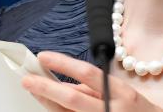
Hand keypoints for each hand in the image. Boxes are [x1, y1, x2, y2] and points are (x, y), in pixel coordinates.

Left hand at [22, 51, 162, 111]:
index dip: (63, 63)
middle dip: (46, 88)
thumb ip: (90, 88)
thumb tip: (58, 83)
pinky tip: (50, 105)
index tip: (43, 56)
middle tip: (26, 79)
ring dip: (48, 102)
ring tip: (34, 90)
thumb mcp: (119, 92)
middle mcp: (112, 110)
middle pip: (73, 98)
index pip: (87, 73)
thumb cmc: (135, 109)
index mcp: (120, 92)